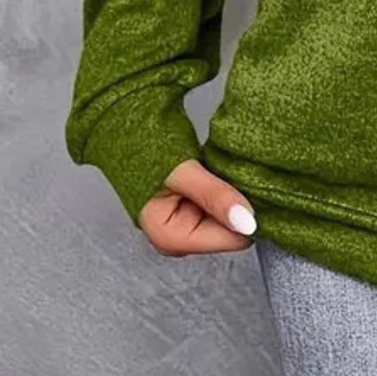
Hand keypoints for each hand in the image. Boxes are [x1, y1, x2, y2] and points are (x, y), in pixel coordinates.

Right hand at [137, 159, 258, 255]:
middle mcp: (179, 240)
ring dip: (233, 197)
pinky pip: (223, 209)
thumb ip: (214, 196)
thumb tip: (247, 222)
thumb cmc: (144, 152)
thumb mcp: (182, 172)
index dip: (246, 214)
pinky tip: (215, 176)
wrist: (128, 136)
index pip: (233, 239)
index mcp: (171, 239)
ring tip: (217, 174)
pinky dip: (226, 192)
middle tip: (227, 177)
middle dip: (238, 206)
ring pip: (231, 219)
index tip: (248, 187)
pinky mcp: (193, 216)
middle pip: (233, 231)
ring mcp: (186, 229)